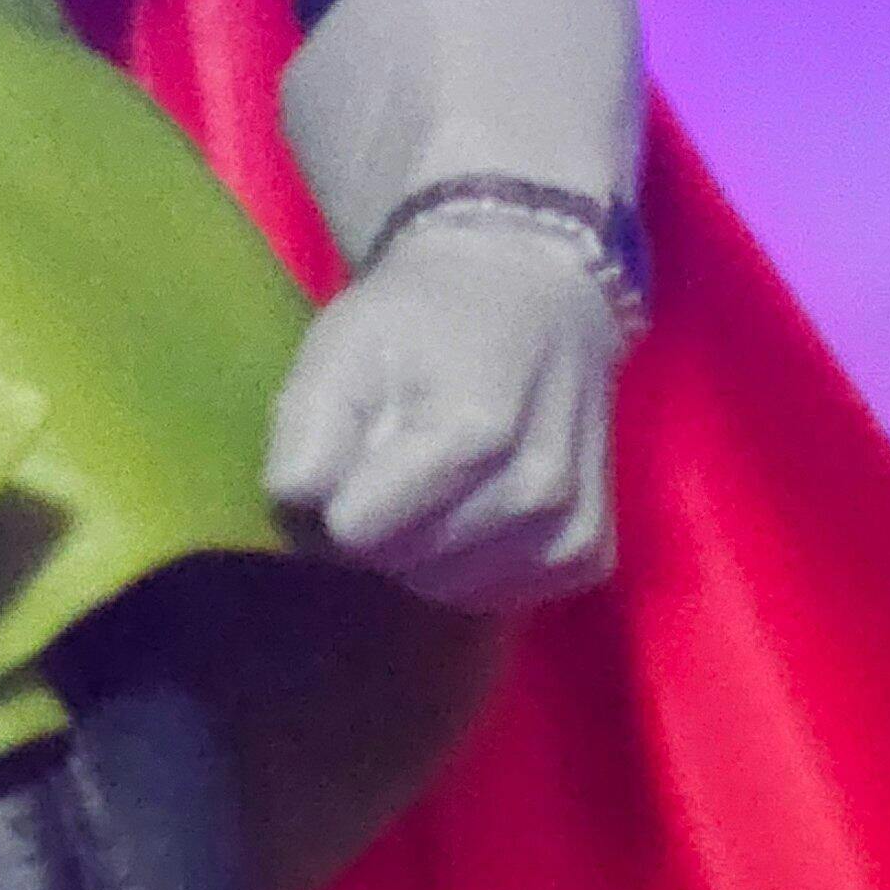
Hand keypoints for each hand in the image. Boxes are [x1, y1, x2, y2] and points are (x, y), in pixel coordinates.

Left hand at [264, 209, 623, 611]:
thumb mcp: (343, 345)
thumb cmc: (425, 318)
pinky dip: (469, 564)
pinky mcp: (589, 555)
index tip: (352, 448)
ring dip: (420, 548)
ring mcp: (571, 528)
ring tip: (433, 476)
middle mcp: (537, 490)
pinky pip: (494, 597)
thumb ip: (306, 430)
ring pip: (444, 590)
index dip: (334, 495)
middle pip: (400, 564)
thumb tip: (300, 511)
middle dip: (376, 523)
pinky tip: (474, 504)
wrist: (535, 293)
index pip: (355, 531)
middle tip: (390, 456)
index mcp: (474, 431)